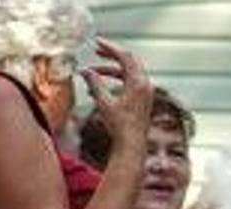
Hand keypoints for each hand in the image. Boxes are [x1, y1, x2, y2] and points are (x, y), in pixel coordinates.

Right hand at [83, 39, 153, 155]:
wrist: (132, 145)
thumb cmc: (119, 126)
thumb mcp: (103, 102)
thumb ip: (94, 84)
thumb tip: (84, 70)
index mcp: (138, 84)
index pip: (126, 57)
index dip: (110, 47)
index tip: (97, 42)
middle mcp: (146, 86)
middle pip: (131, 61)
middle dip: (112, 55)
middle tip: (97, 50)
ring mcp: (146, 93)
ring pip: (129, 73)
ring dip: (111, 70)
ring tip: (92, 72)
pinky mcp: (143, 100)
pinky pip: (130, 83)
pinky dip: (116, 81)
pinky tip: (98, 90)